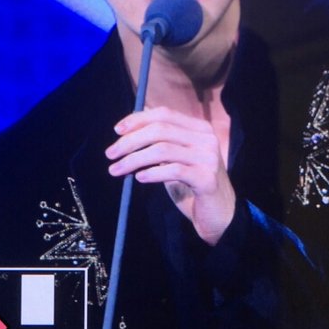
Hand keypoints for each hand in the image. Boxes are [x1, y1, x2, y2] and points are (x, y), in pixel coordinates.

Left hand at [105, 106, 235, 244]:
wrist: (218, 215)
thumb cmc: (191, 185)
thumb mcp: (176, 158)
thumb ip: (161, 142)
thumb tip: (128, 128)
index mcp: (199, 128)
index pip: (164, 114)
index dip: (138, 119)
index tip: (117, 130)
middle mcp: (206, 138)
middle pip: (161, 130)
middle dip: (131, 141)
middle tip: (110, 154)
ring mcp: (209, 158)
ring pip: (163, 150)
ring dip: (134, 159)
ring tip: (116, 170)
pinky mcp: (207, 179)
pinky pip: (174, 170)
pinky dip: (152, 173)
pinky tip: (139, 178)